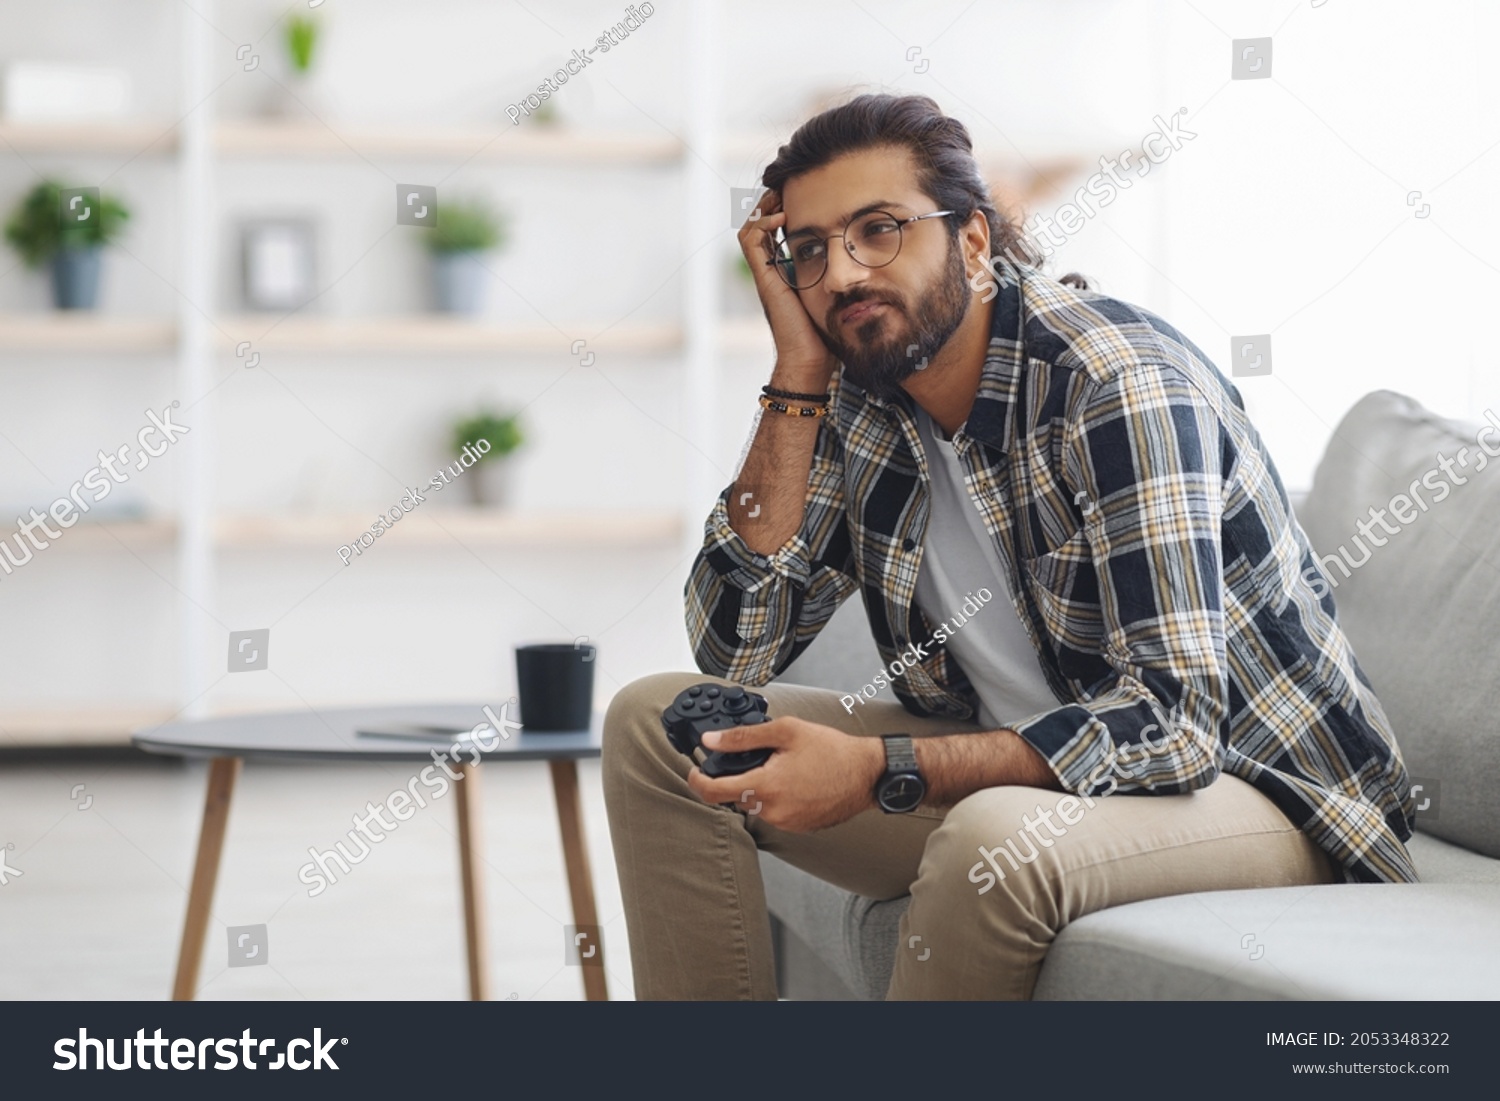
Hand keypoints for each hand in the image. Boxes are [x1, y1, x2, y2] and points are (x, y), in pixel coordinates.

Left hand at [685, 715, 884, 832]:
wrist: (868, 774)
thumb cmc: (833, 751)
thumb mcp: (785, 731)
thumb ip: (743, 737)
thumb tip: (712, 740)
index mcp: (767, 786)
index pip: (714, 792)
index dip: (697, 781)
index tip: (693, 771)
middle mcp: (774, 810)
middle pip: (736, 796)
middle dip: (740, 777)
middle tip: (759, 757)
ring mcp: (787, 822)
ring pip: (757, 804)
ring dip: (761, 787)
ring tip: (786, 767)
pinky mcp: (799, 827)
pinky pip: (776, 813)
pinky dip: (778, 797)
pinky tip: (797, 781)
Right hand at [737, 188, 836, 384]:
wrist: (811, 362)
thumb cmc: (827, 338)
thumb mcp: (838, 300)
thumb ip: (843, 283)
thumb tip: (869, 268)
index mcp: (787, 275)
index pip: (776, 234)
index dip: (784, 212)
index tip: (804, 196)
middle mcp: (772, 273)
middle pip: (760, 226)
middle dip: (772, 203)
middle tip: (790, 186)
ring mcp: (766, 276)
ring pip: (751, 228)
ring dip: (764, 208)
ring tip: (782, 194)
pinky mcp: (765, 279)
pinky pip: (751, 241)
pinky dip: (763, 223)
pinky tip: (784, 216)